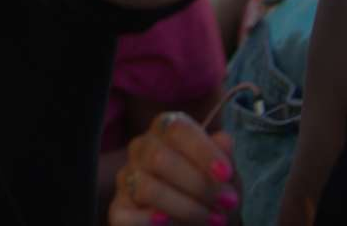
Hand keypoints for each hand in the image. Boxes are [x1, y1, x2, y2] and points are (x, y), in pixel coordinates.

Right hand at [109, 112, 240, 225]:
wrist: (202, 224)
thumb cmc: (211, 192)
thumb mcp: (224, 175)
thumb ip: (223, 157)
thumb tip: (223, 140)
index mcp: (165, 130)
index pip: (177, 130)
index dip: (202, 151)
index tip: (226, 174)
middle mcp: (141, 148)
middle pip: (159, 158)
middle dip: (198, 185)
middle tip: (227, 203)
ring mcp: (127, 178)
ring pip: (147, 188)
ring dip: (186, 208)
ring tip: (214, 219)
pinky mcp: (119, 210)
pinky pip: (128, 216)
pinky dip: (150, 222)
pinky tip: (170, 223)